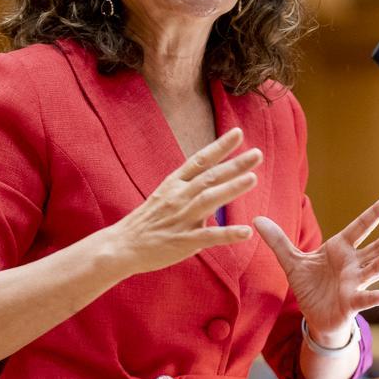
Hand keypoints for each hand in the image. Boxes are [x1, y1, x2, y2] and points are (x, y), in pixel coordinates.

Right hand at [108, 127, 261, 274]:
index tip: (238, 132)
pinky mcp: (182, 241)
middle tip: (257, 154)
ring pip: (209, 200)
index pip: (199, 160)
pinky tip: (246, 232)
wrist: (121, 246)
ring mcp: (180, 218)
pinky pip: (208, 236)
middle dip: (234, 164)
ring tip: (253, 179)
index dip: (219, 146)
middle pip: (209, 177)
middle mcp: (178, 197)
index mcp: (174, 184)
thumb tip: (215, 181)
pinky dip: (227, 234)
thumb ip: (189, 187)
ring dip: (231, 188)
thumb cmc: (146, 221)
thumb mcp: (165, 195)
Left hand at [254, 194, 378, 346]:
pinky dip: (372, 297)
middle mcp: (353, 264)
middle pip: (376, 248)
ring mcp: (354, 283)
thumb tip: (256, 220)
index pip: (362, 226)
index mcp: (341, 249)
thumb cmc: (310, 287)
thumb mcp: (291, 261)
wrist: (313, 316)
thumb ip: (278, 240)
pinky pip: (363, 298)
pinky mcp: (350, 302)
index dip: (377, 212)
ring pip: (373, 270)